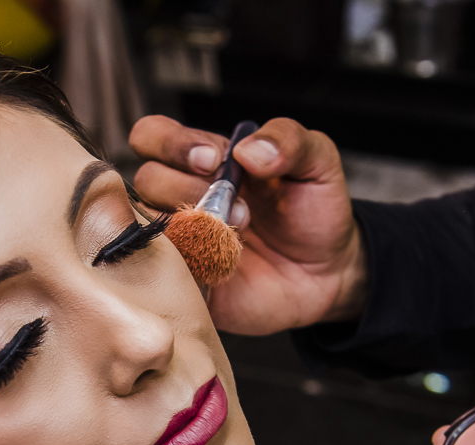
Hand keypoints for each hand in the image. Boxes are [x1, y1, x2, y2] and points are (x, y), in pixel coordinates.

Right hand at [130, 116, 365, 334]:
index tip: (214, 160)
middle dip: (189, 186)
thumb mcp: (317, 162)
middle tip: (238, 204)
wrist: (328, 274)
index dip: (171, 143)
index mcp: (205, 160)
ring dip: (191, 225)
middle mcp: (183, 196)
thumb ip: (289, 139)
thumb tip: (247, 149)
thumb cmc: (314, 213)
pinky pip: (161, 270)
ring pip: (147, 223)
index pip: (153, 136)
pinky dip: (188, 262)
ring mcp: (182, 240)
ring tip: (237, 232)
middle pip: (146, 179)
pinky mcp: (187, 279)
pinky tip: (221, 260)